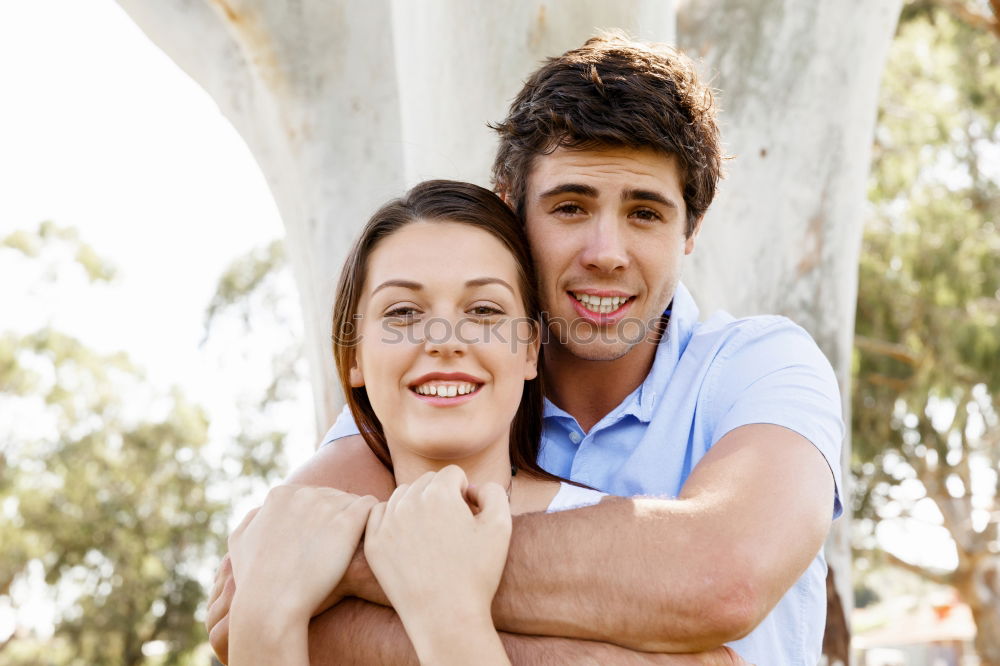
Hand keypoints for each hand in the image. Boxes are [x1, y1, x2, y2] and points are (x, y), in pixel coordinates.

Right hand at [227, 485, 376, 625]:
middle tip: (339, 546)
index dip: (319, 519)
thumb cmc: (256, 580)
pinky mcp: (348, 520)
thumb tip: (263, 511)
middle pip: (333, 497)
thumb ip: (254, 519)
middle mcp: (304, 493)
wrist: (272, 603)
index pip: (312, 497)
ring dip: (356, 520)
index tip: (320, 541)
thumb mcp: (240, 542)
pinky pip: (371, 507)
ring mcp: (327, 505)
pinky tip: (369, 539)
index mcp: (280, 495)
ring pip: (353, 502)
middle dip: (337, 517)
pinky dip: (373, 520)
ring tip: (356, 545)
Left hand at [364, 466, 511, 654]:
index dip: (465, 492)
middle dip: (441, 495)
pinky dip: (394, 517)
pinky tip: (409, 537)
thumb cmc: (477, 574)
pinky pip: (380, 513)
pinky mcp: (373, 544)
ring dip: (417, 504)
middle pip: (427, 481)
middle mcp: (408, 503)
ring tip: (432, 533)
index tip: (469, 516)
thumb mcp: (501, 526)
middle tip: (452, 527)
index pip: (453, 474)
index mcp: (439, 494)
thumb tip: (473, 488)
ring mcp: (387, 524)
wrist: (446, 618)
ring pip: (403, 495)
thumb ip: (494, 491)